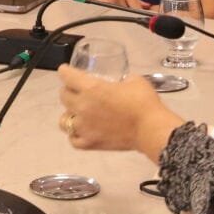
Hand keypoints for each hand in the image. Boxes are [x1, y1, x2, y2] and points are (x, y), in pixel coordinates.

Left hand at [57, 65, 183, 158]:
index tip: (65, 71)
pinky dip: (75, 134)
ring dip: (69, 113)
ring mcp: (84, 127)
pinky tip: (82, 131)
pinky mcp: (90, 143)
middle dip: (68, 91)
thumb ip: (122, 80)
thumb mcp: (134, 80)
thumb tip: (122, 83)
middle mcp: (83, 106)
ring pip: (64, 119)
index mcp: (92, 88)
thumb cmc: (144, 102)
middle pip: (63, 96)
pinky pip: (73, 139)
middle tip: (77, 91)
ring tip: (78, 113)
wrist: (150, 129)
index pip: (67, 76)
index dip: (65, 71)